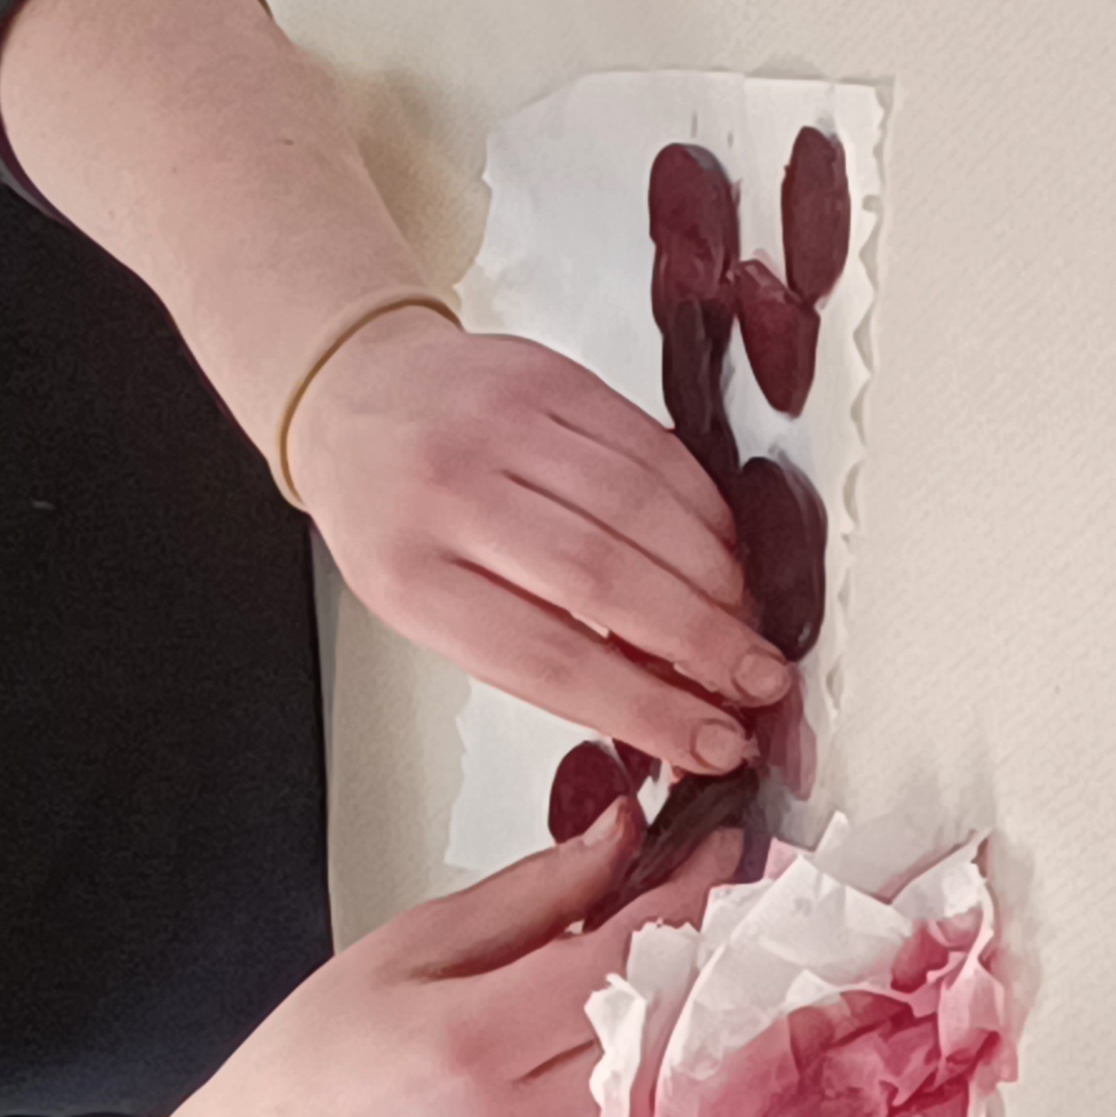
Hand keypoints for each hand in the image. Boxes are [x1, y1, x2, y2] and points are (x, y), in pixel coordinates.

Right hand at [56, 807, 738, 1116]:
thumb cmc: (318, 1059)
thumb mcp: (406, 944)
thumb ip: (528, 894)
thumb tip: (618, 840)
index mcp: (473, 1043)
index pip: (628, 954)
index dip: (687, 891)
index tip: (713, 847)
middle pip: (670, 1013)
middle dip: (703, 938)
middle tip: (709, 884)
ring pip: (675, 1069)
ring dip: (693, 1001)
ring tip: (676, 947)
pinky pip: (650, 1116)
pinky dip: (664, 1059)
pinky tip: (646, 1018)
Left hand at [291, 310, 787, 774]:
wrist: (358, 395)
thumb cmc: (391, 516)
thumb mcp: (424, 602)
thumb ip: (529, 648)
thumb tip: (657, 704)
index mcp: (409, 576)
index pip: (545, 658)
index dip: (644, 706)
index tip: (710, 740)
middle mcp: (450, 494)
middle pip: (602, 579)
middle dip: (702, 642)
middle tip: (757, 683)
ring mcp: (500, 427)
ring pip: (637, 508)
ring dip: (714, 578)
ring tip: (749, 625)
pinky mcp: (548, 376)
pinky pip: (648, 446)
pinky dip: (702, 507)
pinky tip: (725, 549)